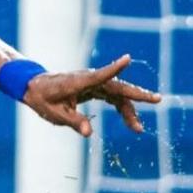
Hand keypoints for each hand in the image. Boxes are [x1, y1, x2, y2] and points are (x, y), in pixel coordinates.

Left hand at [22, 54, 161, 136]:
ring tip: (137, 129)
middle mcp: (89, 79)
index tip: (127, 59)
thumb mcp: (55, 114)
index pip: (98, 75)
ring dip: (129, 110)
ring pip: (118, 94)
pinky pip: (113, 97)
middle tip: (157, 99)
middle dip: (137, 94)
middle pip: (117, 86)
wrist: (34, 87)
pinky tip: (130, 122)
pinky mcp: (94, 87)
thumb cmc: (43, 99)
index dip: (113, 68)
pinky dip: (122, 108)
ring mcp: (93, 83)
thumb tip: (88, 134)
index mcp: (78, 82)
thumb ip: (73, 122)